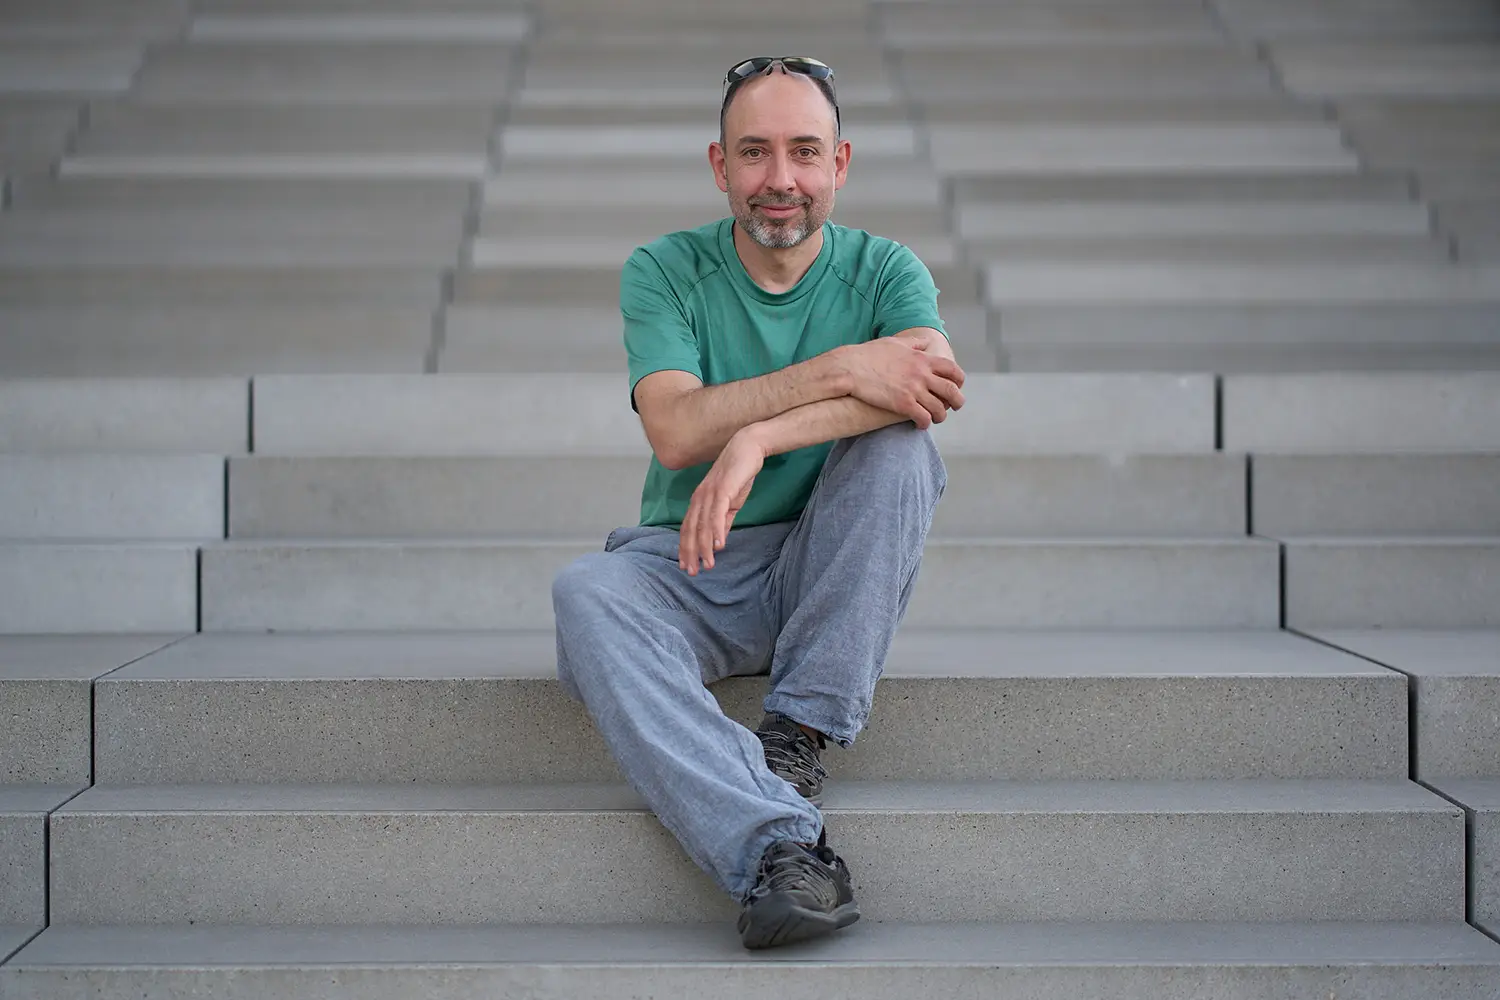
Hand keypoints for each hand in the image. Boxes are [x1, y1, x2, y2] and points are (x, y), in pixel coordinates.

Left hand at [678, 428, 764, 575]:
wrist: (747, 449)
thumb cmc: (738, 475)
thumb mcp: (730, 503)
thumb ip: (723, 521)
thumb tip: (718, 541)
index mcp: (699, 501)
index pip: (687, 528)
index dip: (685, 548)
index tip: (686, 565)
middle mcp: (699, 498)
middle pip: (690, 530)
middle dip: (690, 552)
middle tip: (692, 572)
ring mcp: (709, 494)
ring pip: (702, 525)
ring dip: (704, 547)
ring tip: (707, 564)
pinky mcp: (722, 489)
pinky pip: (717, 513)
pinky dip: (717, 530)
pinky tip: (719, 545)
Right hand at [840, 336, 965, 428]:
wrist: (850, 368)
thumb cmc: (868, 354)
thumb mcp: (895, 343)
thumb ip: (914, 343)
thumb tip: (926, 342)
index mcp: (922, 359)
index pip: (952, 370)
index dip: (959, 380)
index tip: (956, 386)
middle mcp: (922, 374)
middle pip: (952, 391)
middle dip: (957, 401)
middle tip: (954, 407)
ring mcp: (913, 390)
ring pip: (940, 408)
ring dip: (940, 416)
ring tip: (935, 418)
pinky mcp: (903, 404)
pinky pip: (923, 418)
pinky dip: (925, 423)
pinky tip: (920, 425)